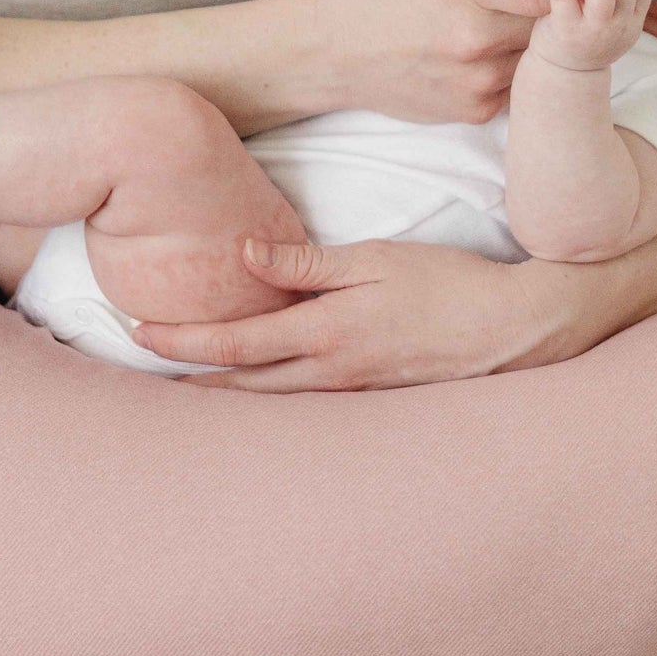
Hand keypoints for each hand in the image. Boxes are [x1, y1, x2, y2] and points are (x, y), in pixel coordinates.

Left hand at [127, 234, 557, 390]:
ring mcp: (354, 393)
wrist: (519, 329)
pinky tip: (257, 387)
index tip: (137, 332)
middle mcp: (332, 373)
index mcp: (327, 334)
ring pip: (271, 399)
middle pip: (241, 384)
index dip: (182, 343)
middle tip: (138, 366)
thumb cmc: (451, 284)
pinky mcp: (375, 397)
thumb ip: (308, 264)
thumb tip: (243, 253)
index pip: (236, 345)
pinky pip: (305, 401)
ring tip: (181, 383)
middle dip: (187, 377)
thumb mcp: (378, 260)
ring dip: (222, 392)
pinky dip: (268, 395)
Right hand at [318, 0, 552, 123]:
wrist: (339, 51)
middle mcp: (474, 36)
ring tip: (512, 20)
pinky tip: (490, 50)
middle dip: (553, 6)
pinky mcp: (476, 109)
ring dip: (533, 39)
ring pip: (535, 55)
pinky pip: (516, 83)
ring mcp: (477, 78)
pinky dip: (511, 66)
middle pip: (547, 21)